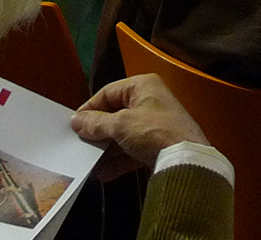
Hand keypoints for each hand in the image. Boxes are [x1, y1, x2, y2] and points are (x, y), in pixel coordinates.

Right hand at [72, 75, 209, 180]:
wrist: (187, 160)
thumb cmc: (153, 132)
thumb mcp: (121, 125)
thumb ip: (96, 123)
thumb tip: (76, 121)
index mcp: (142, 86)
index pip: (108, 92)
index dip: (90, 108)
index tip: (74, 124)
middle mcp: (149, 101)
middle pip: (115, 115)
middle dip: (98, 133)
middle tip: (80, 145)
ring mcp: (155, 124)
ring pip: (123, 135)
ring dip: (107, 150)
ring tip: (90, 164)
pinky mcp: (158, 145)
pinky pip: (133, 150)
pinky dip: (120, 161)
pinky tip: (104, 174)